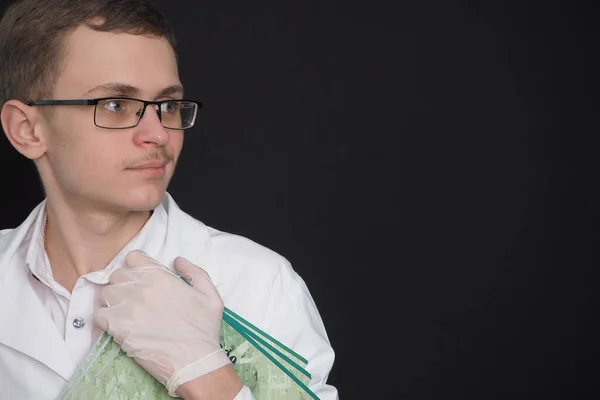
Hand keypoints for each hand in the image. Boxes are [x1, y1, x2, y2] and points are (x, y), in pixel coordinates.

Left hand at [94, 250, 231, 395]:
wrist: (194, 362)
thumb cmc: (203, 329)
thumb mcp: (210, 294)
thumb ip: (194, 272)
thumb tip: (177, 260)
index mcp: (160, 276)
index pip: (133, 257)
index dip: (137, 266)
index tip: (142, 276)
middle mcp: (140, 288)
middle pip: (118, 275)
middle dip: (125, 282)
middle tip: (136, 296)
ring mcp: (126, 307)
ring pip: (106, 293)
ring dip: (114, 299)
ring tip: (126, 310)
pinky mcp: (116, 328)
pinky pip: (98, 314)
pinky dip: (105, 316)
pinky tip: (118, 323)